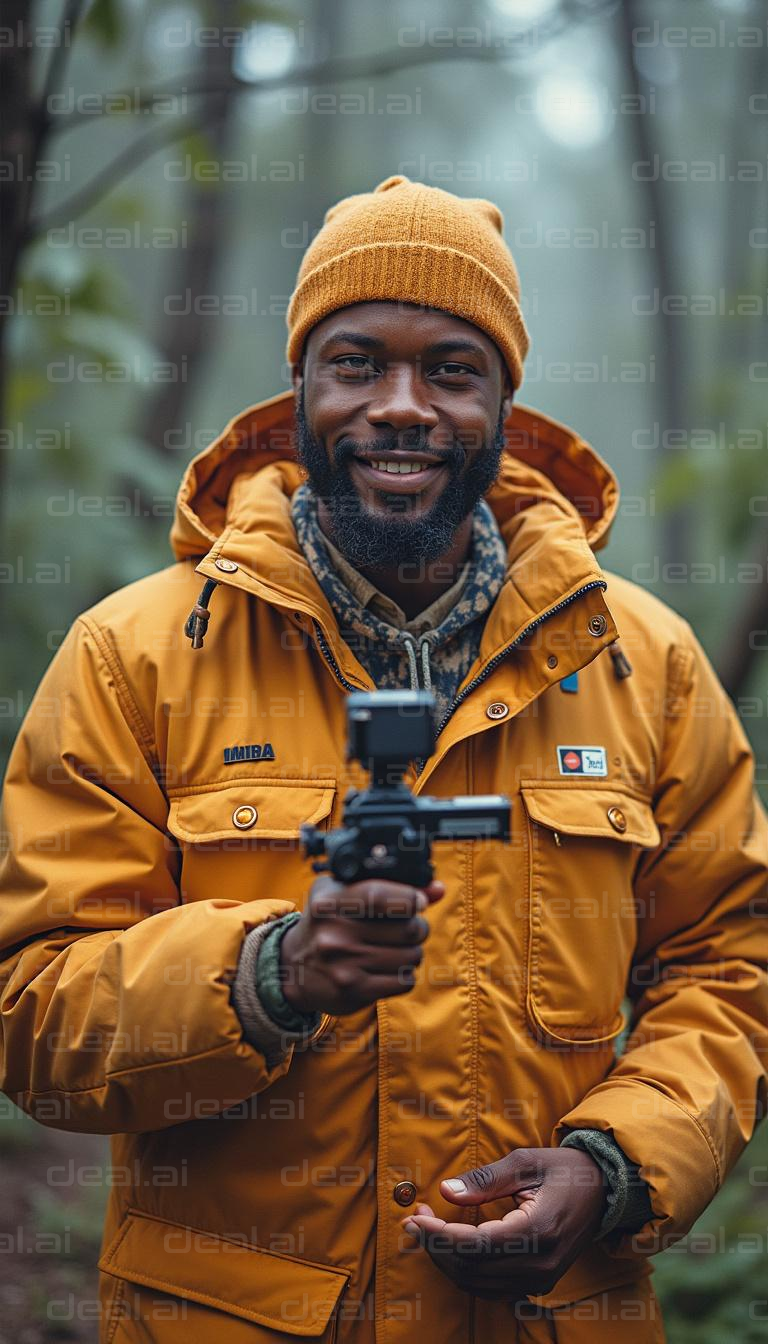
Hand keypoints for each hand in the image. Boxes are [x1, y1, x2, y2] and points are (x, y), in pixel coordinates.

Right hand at [279, 874, 444, 1016]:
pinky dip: (405, 974)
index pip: (379, 895)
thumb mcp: (346, 895)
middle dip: (418, 927)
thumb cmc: (327, 923)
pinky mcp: (353, 991)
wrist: (292, 967)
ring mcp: (344, 965)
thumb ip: (392, 889)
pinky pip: (404, 981)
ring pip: (411, 956)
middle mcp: (335, 934)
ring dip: (412, 952)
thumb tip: (437, 889)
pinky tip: (390, 968)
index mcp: (330, 903)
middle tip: (409, 928)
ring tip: (397, 949)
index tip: (419, 901)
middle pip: (407, 928)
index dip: (409, 897)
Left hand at [401, 1147, 606, 1301]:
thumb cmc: (564, 1170)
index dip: (438, 1236)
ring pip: (477, 1283)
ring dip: (447, 1260)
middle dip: (436, 1246)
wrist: (604, 1191)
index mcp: (538, 1231)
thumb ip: (485, 1180)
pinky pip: (491, 1287)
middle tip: (416, 1219)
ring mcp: (541, 1279)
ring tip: (429, 1230)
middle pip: (471, 1268)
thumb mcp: (526, 1162)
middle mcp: (540, 1264)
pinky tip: (453, 1246)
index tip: (415, 1218)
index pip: (475, 1245)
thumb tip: (446, 1192)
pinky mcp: (538, 1283)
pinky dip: (466, 1270)